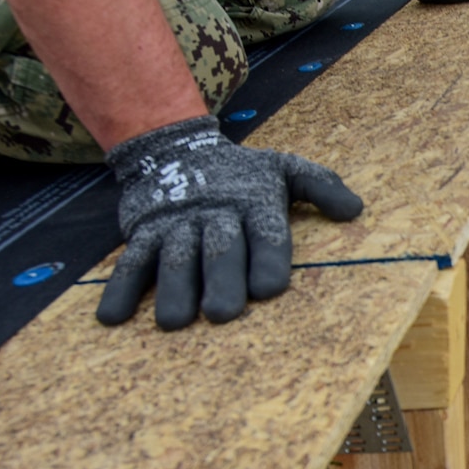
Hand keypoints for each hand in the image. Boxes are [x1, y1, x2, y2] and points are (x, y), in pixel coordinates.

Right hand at [97, 115, 363, 329]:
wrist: (174, 146)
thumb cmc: (240, 172)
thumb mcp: (283, 168)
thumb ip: (320, 186)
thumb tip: (356, 210)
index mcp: (253, 203)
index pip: (264, 233)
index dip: (266, 259)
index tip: (267, 288)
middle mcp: (214, 214)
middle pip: (218, 249)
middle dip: (220, 279)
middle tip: (222, 314)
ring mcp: (175, 224)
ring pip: (173, 257)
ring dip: (172, 288)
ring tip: (174, 322)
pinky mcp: (142, 232)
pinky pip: (129, 261)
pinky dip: (119, 289)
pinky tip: (112, 318)